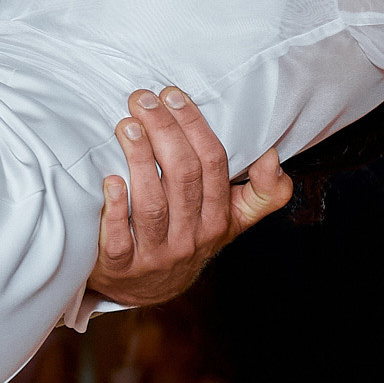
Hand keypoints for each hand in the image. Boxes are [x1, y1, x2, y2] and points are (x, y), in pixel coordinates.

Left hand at [88, 87, 290, 306]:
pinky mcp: (122, 266)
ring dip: (139, 160)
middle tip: (142, 99)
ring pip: (152, 203)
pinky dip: (115, 208)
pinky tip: (109, 179)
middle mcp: (191, 237)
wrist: (146, 288)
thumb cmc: (188, 237)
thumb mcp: (232, 219)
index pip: (213, 165)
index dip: (194, 126)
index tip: (173, 94)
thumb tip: (274, 155)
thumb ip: (261, 192)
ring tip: (125, 125)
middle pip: (183, 176)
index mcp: (219, 219)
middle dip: (164, 131)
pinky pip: (119, 238)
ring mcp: (157, 253)